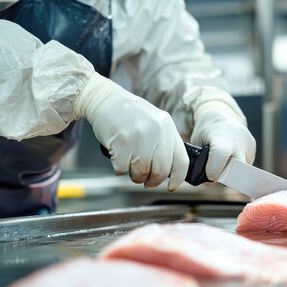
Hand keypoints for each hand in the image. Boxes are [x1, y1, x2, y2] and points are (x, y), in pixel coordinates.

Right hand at [75, 74, 188, 190]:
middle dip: (152, 181)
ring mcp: (139, 136)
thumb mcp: (155, 123)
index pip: (181, 160)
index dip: (177, 178)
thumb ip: (164, 143)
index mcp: (167, 126)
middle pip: (160, 171)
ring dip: (135, 176)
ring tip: (130, 165)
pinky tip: (118, 156)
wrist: (105, 100)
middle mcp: (156, 130)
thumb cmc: (130, 115)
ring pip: (141, 172)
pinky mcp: (121, 142)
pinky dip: (119, 168)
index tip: (171, 186)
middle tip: (146, 181)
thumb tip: (170, 172)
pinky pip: (122, 169)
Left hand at [190, 101, 255, 180]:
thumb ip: (201, 163)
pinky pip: (246, 164)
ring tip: (223, 162)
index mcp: (220, 137)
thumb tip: (209, 181)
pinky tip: (230, 158)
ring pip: (243, 169)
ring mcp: (247, 143)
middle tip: (217, 174)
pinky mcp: (252, 146)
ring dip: (232, 172)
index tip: (210, 175)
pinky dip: (238, 166)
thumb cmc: (205, 132)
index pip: (220, 156)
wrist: (219, 115)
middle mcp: (237, 140)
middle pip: (237, 169)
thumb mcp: (196, 145)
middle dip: (227, 177)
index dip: (214, 170)